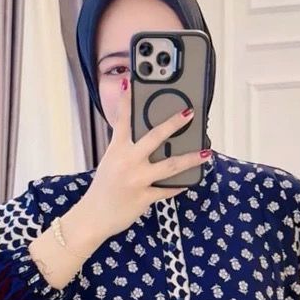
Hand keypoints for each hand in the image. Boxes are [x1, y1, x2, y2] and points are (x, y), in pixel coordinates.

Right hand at [76, 77, 211, 243]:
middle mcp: (127, 162)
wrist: (92, 217)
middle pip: (154, 138)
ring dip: (191, 158)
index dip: (127, 101)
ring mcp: (137, 180)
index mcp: (116, 151)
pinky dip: (179, 186)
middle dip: (173, 124)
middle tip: (189, 114)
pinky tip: (191, 180)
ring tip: (206, 152)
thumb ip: (125, 149)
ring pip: (170, 166)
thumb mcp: (109, 164)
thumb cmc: (102, 190)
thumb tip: (145, 138)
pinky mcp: (144, 197)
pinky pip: (167, 190)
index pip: (122, 121)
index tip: (131, 82)